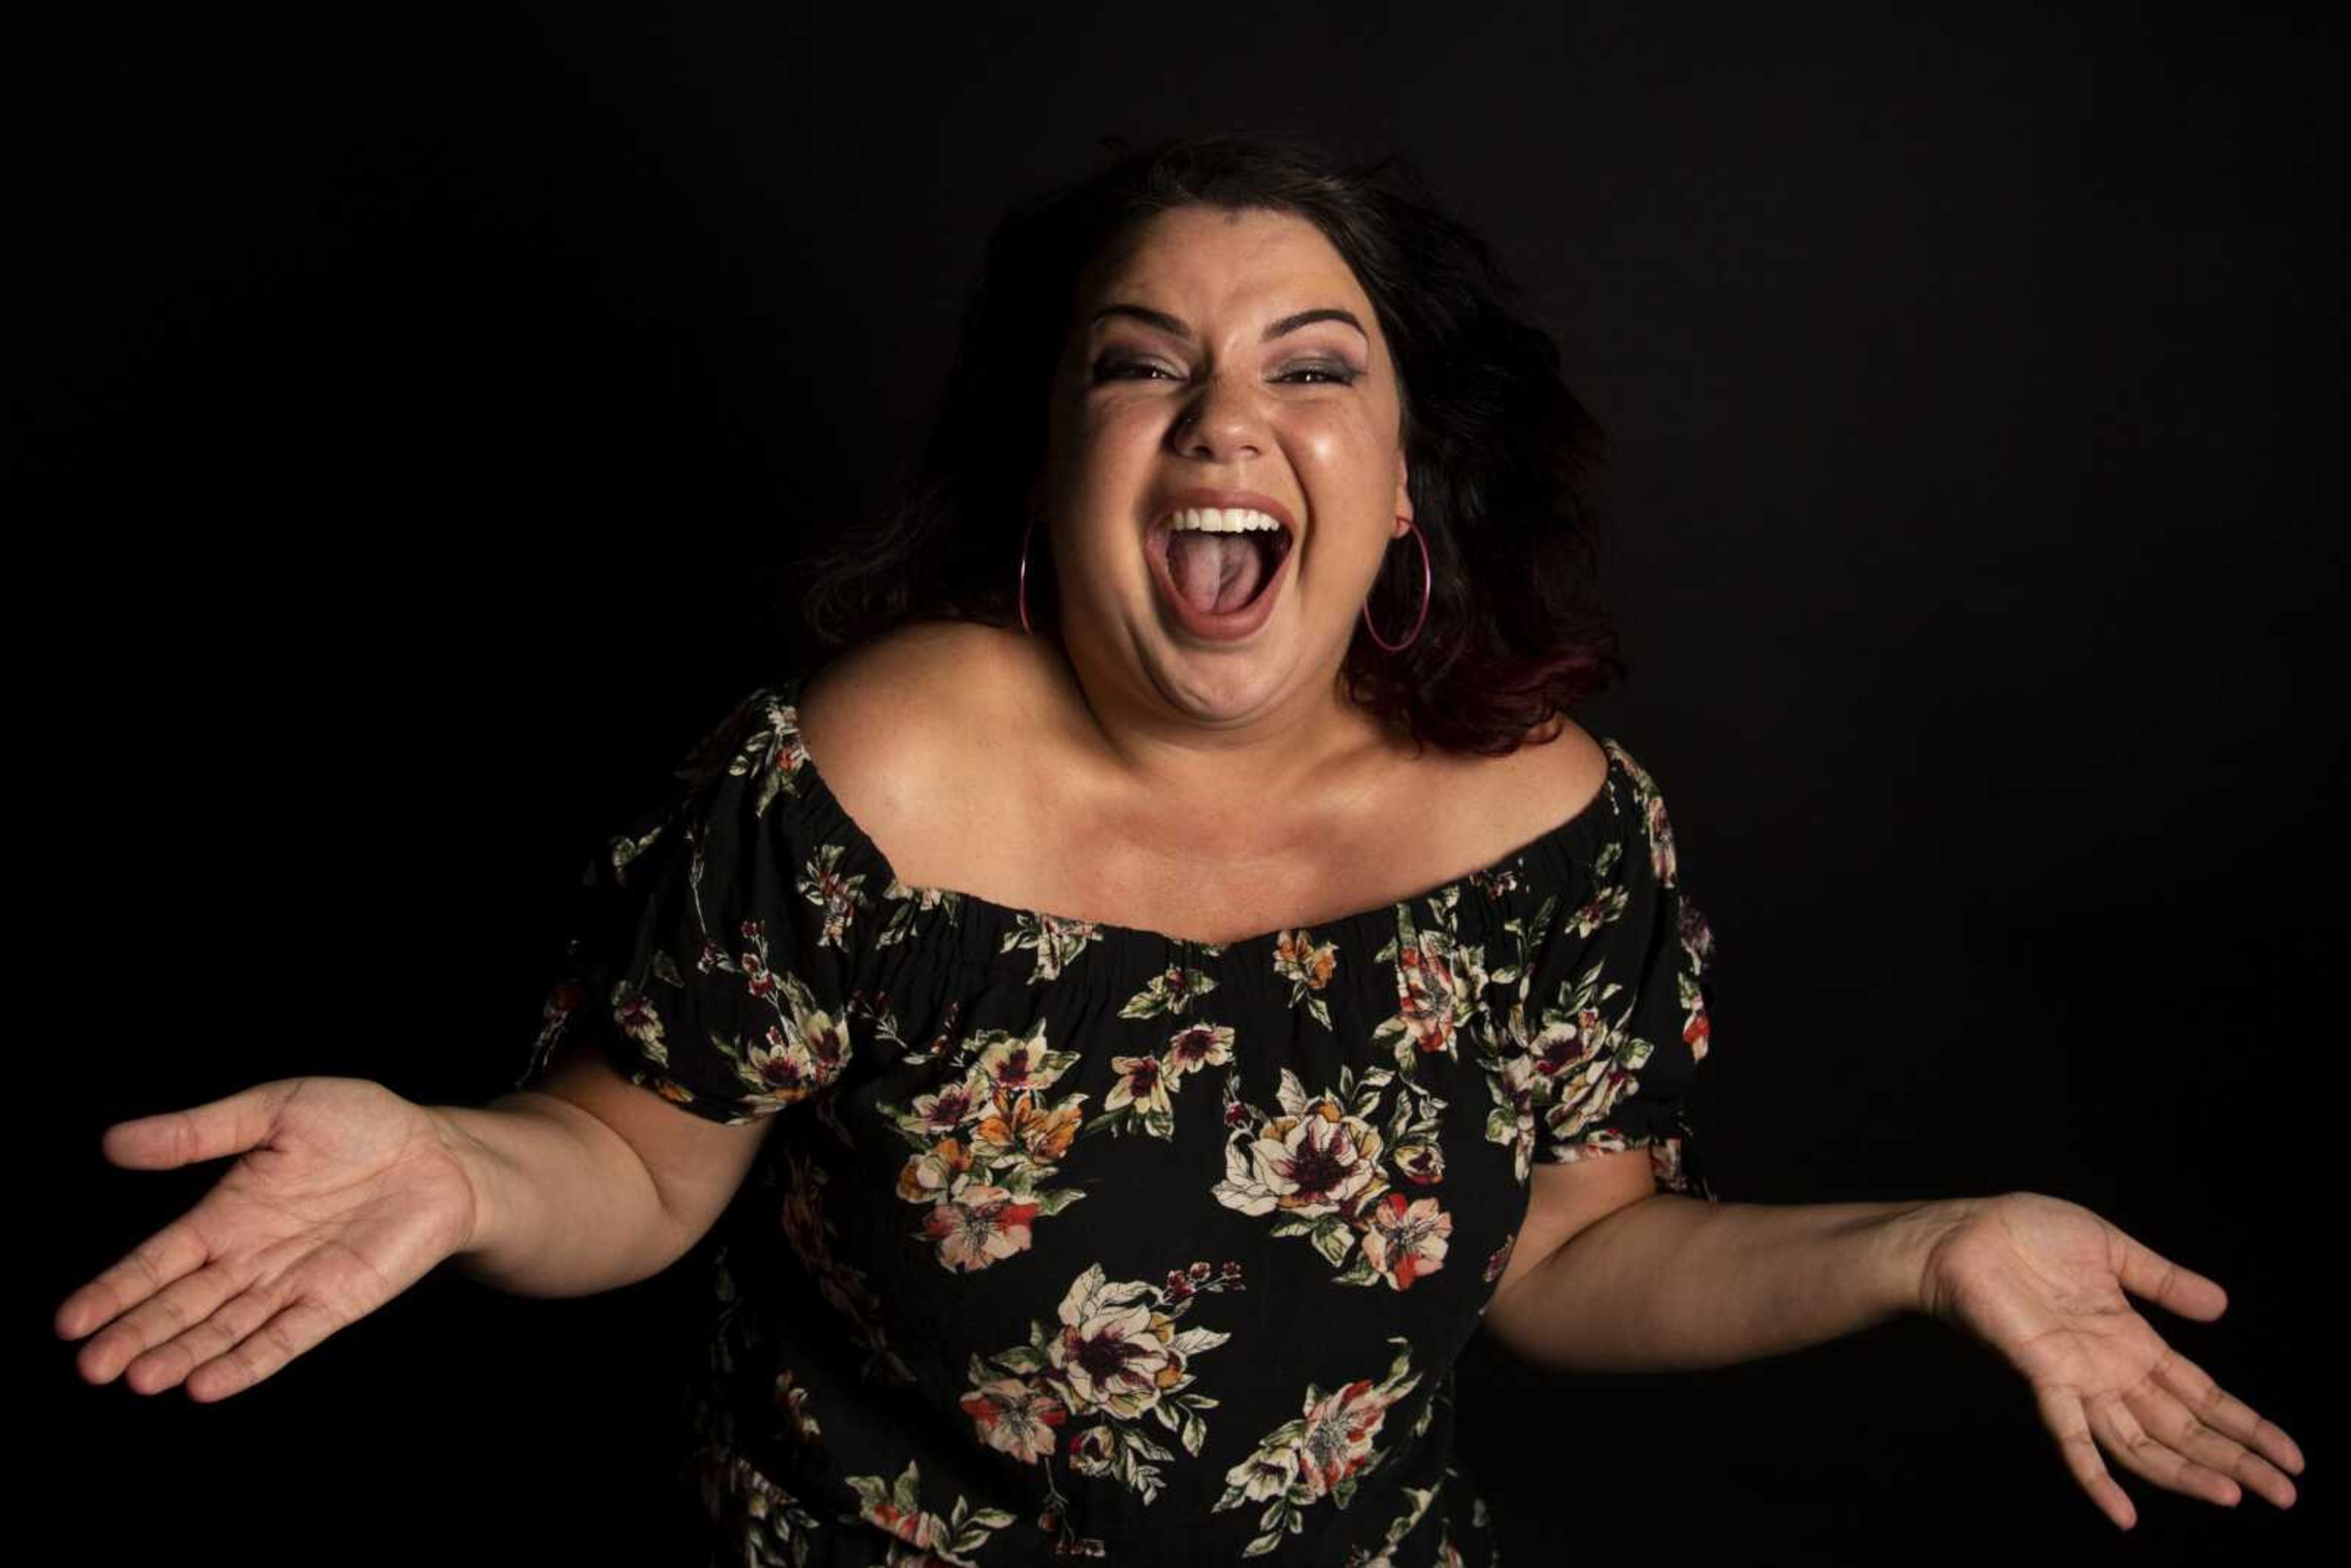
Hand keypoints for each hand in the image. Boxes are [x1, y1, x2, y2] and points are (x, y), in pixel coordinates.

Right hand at [55, 1077, 480, 1401]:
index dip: (116, 1290)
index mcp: (228, 1213)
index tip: (69, 1323)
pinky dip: (247, 1363)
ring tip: (139, 1378)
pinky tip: (206, 1386)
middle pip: (182, 1305)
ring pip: (224, 1329)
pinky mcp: (336, 1302)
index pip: (158, 1261)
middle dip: (136, 1334)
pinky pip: (285, 1339)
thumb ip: (200, 1133)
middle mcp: (250, 1258)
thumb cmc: (362, 1124)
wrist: (441, 1152)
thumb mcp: (277, 1111)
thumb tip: (114, 1141)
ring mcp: (292, 1283)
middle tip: (91, 1367)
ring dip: (182, 1355)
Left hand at [1917, 1191, 2304, 1529]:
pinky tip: (2123, 1514)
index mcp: (2132, 1341)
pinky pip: (2069, 1437)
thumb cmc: (2026, 1234)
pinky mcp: (2041, 1376)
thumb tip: (2222, 1306)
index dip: (2245, 1424)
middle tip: (2286, 1494)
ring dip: (2186, 1472)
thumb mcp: (2112, 1251)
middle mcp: (2110, 1370)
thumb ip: (2163, 1281)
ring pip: (2140, 1442)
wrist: (1963, 1231)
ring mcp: (2077, 1379)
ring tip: (2234, 1495)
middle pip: (2183, 1429)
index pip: (2202, 1395)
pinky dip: (2095, 1476)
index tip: (2291, 1456)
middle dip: (2235, 1459)